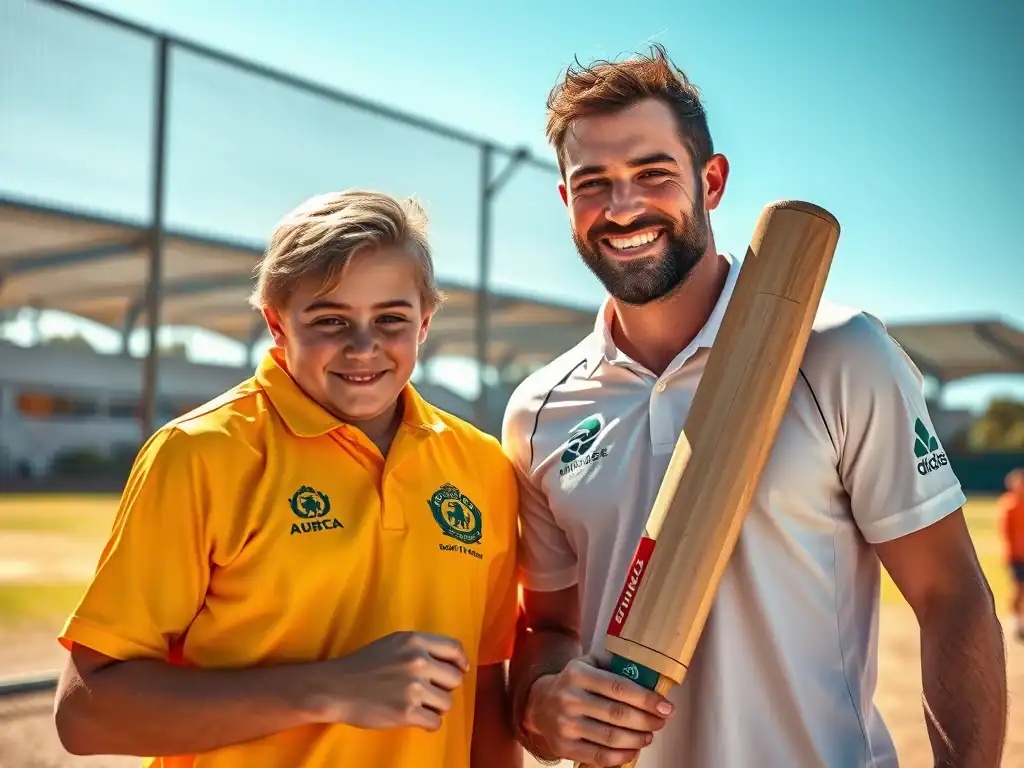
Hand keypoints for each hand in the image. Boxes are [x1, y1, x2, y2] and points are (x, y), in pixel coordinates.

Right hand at [309, 631, 469, 731]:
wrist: (336, 687)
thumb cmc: (364, 665)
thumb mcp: (394, 643)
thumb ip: (421, 647)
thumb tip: (453, 661)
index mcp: (415, 641)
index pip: (454, 648)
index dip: (461, 662)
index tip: (460, 670)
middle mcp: (417, 661)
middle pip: (455, 679)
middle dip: (444, 688)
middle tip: (429, 692)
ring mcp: (412, 688)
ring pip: (447, 702)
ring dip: (435, 707)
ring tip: (419, 705)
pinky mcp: (406, 712)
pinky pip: (435, 722)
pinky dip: (428, 723)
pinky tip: (416, 719)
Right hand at [523, 655, 673, 765]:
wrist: (539, 703)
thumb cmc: (573, 682)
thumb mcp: (588, 663)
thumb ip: (614, 663)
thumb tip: (649, 672)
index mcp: (578, 673)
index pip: (619, 687)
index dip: (646, 699)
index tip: (666, 706)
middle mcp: (570, 698)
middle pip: (618, 714)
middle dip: (647, 720)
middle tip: (661, 721)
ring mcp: (565, 725)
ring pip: (611, 738)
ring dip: (638, 739)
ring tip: (649, 735)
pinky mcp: (564, 747)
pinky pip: (599, 756)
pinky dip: (622, 756)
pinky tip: (633, 749)